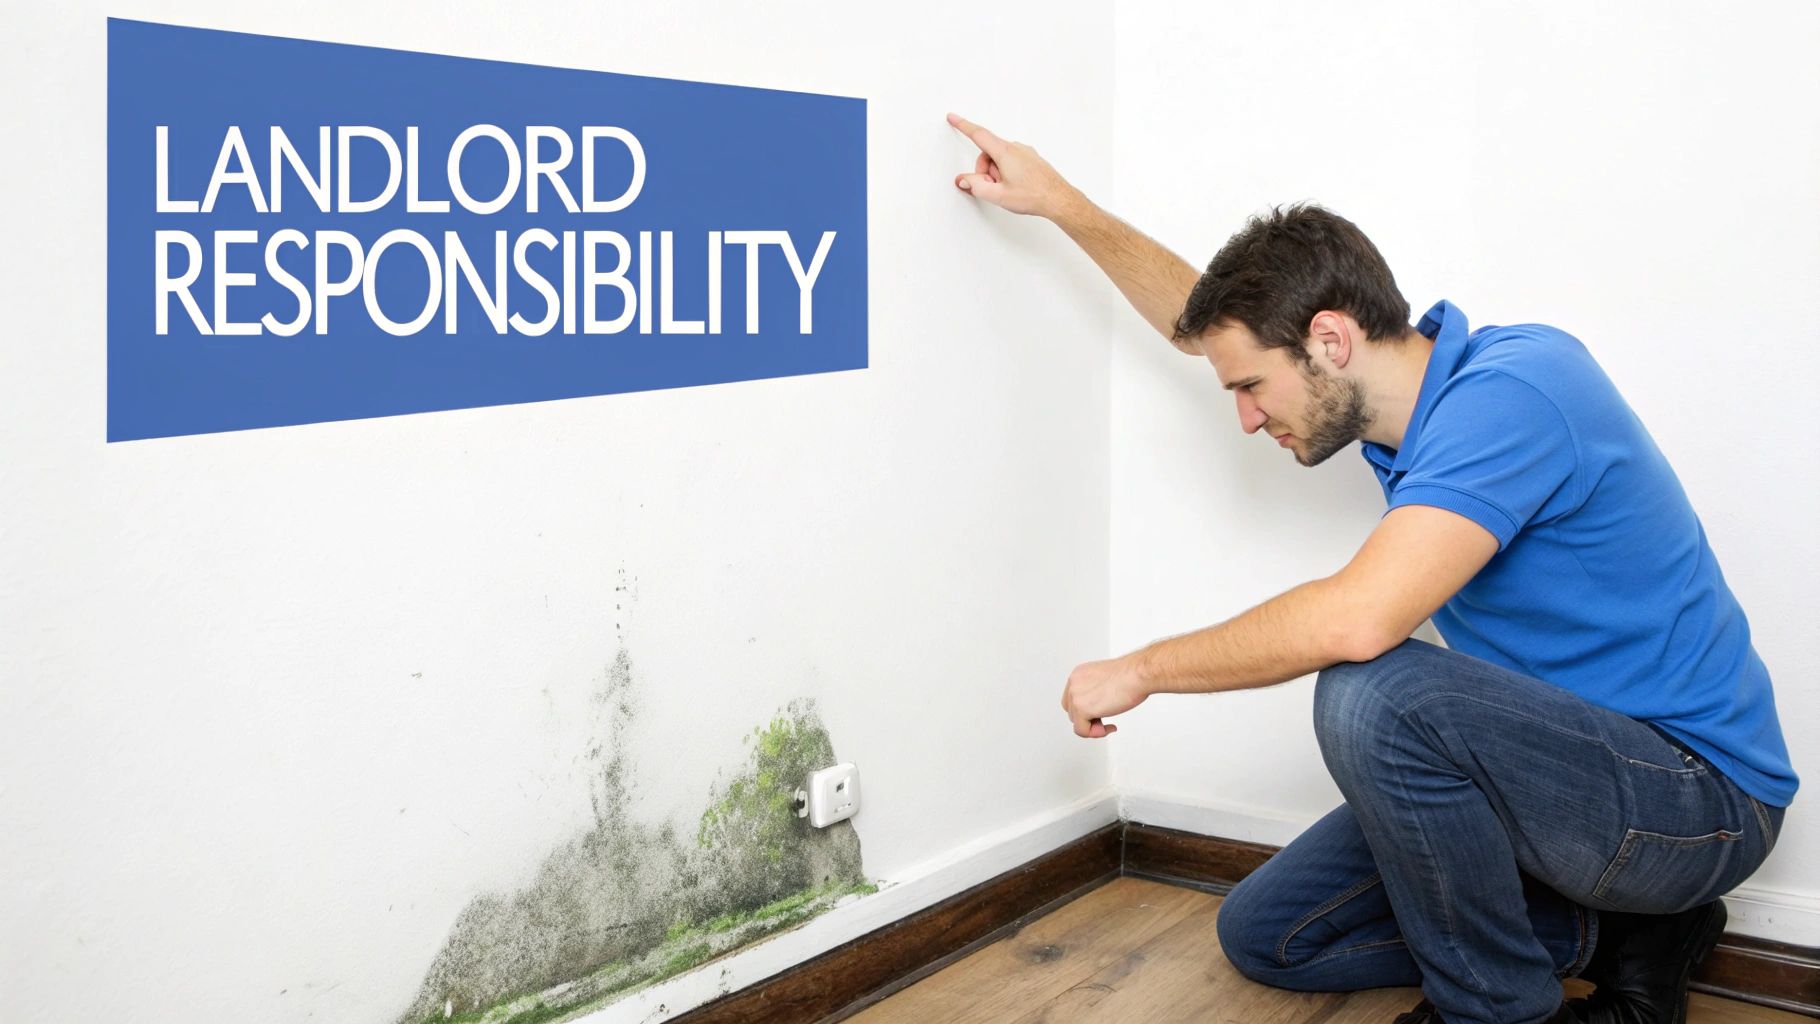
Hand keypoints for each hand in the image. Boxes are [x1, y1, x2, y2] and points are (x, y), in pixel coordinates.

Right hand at [947, 112, 1082, 220]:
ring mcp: (1025, 153)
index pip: (979, 135)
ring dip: (996, 173)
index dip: (963, 126)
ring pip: (999, 158)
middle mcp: (1016, 148)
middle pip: (988, 153)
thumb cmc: (1034, 196)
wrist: (1059, 199)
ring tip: (1007, 190)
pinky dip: (1006, 172)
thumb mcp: (998, 195)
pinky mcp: (1031, 159)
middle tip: (992, 188)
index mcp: (1005, 152)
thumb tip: (963, 180)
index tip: (953, 117)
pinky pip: (1011, 161)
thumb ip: (976, 186)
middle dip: (984, 170)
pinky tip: (1016, 187)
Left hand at [1061, 655, 1149, 738]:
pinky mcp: (1082, 709)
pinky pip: (1082, 730)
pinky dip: (1095, 733)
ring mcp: (1075, 696)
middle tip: (1104, 720)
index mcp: (1079, 675)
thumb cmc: (1130, 675)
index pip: (1072, 698)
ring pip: (1076, 722)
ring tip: (1108, 723)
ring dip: (1093, 727)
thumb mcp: (1105, 680)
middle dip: (1088, 719)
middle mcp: (1074, 683)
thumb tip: (1095, 706)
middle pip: (1072, 711)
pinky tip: (1109, 727)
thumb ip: (1095, 691)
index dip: (1085, 709)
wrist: (1137, 674)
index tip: (1100, 712)